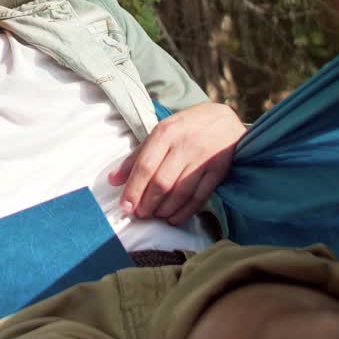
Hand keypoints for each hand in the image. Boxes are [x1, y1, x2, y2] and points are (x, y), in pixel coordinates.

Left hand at [107, 102, 245, 225]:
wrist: (226, 120)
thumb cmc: (187, 128)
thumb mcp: (161, 132)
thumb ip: (136, 156)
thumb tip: (113, 180)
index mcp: (166, 132)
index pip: (145, 166)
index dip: (133, 190)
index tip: (125, 207)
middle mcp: (184, 144)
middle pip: (161, 182)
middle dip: (147, 203)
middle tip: (140, 214)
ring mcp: (203, 158)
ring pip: (180, 192)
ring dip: (164, 210)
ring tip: (155, 216)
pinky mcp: (219, 170)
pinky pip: (199, 196)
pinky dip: (185, 212)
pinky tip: (174, 218)